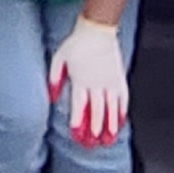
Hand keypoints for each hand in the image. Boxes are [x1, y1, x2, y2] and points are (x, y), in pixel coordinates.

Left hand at [47, 17, 130, 146]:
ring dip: (110, 124)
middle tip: (93, 143)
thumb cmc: (77, 43)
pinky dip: (122, 110)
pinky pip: (123, 97)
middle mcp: (96, 83)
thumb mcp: (59, 58)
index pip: (79, 104)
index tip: (76, 133)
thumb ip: (54, 78)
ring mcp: (110, 82)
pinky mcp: (119, 78)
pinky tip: (121, 121)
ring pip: (111, 107)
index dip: (78, 120)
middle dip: (94, 128)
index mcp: (80, 79)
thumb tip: (51, 96)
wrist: (97, 29)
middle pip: (96, 110)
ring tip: (109, 138)